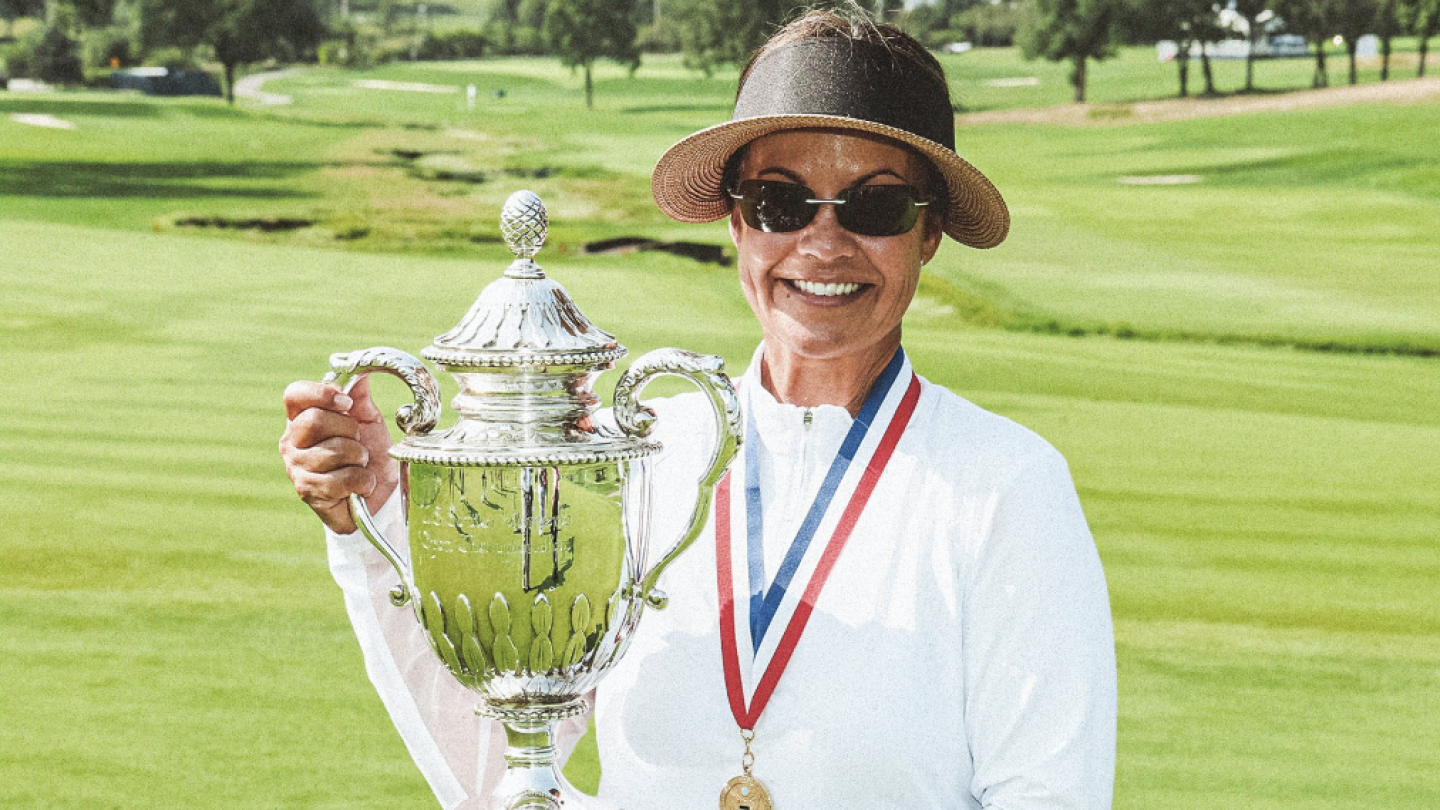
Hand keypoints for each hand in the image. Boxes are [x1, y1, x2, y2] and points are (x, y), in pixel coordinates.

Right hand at [280, 376, 397, 533]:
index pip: (294, 394)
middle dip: (349, 430)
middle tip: (358, 442)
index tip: (346, 403)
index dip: (320, 393)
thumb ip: (359, 393)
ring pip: (331, 452)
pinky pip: (340, 480)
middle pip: (314, 420)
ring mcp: (296, 468)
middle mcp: (292, 441)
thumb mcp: (367, 419)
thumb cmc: (369, 454)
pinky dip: (361, 481)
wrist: (379, 496)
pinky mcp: (308, 493)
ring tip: (360, 465)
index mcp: (303, 417)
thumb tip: (358, 365)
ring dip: (359, 458)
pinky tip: (359, 485)